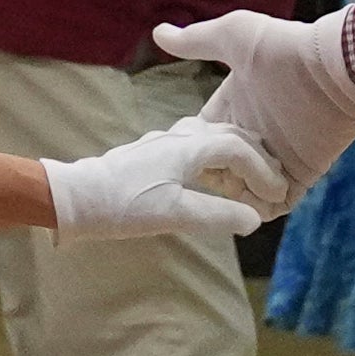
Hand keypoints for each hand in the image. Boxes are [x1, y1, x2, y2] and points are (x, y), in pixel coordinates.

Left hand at [46, 120, 277, 241]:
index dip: (264, 171)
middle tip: (275, 179)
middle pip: (230, 135)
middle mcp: (180, 136)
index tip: (278, 194)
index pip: (240, 149)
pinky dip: (216, 159)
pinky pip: (196, 146)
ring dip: (236, 155)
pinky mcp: (154, 153)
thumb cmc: (124, 205)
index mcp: (190, 145)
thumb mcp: (175, 215)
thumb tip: (255, 220)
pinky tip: (214, 176)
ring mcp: (165, 142)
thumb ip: (217, 215)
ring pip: (213, 138)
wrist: (75, 197)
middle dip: (257, 156)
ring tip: (250, 178)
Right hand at [148, 8, 354, 197]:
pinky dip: (261, 211)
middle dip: (206, 182)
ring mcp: (279, 159)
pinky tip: (242, 209)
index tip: (171, 161)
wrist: (334, 68)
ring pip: (247, 193)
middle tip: (190, 189)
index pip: (204, 140)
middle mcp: (255, 137)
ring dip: (231, 200)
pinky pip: (277, 205)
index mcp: (236, 109)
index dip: (188, 151)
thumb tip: (158, 33)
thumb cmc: (284, 48)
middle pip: (222, 171)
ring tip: (212, 203)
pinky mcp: (302, 174)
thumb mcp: (233, 36)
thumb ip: (195, 40)